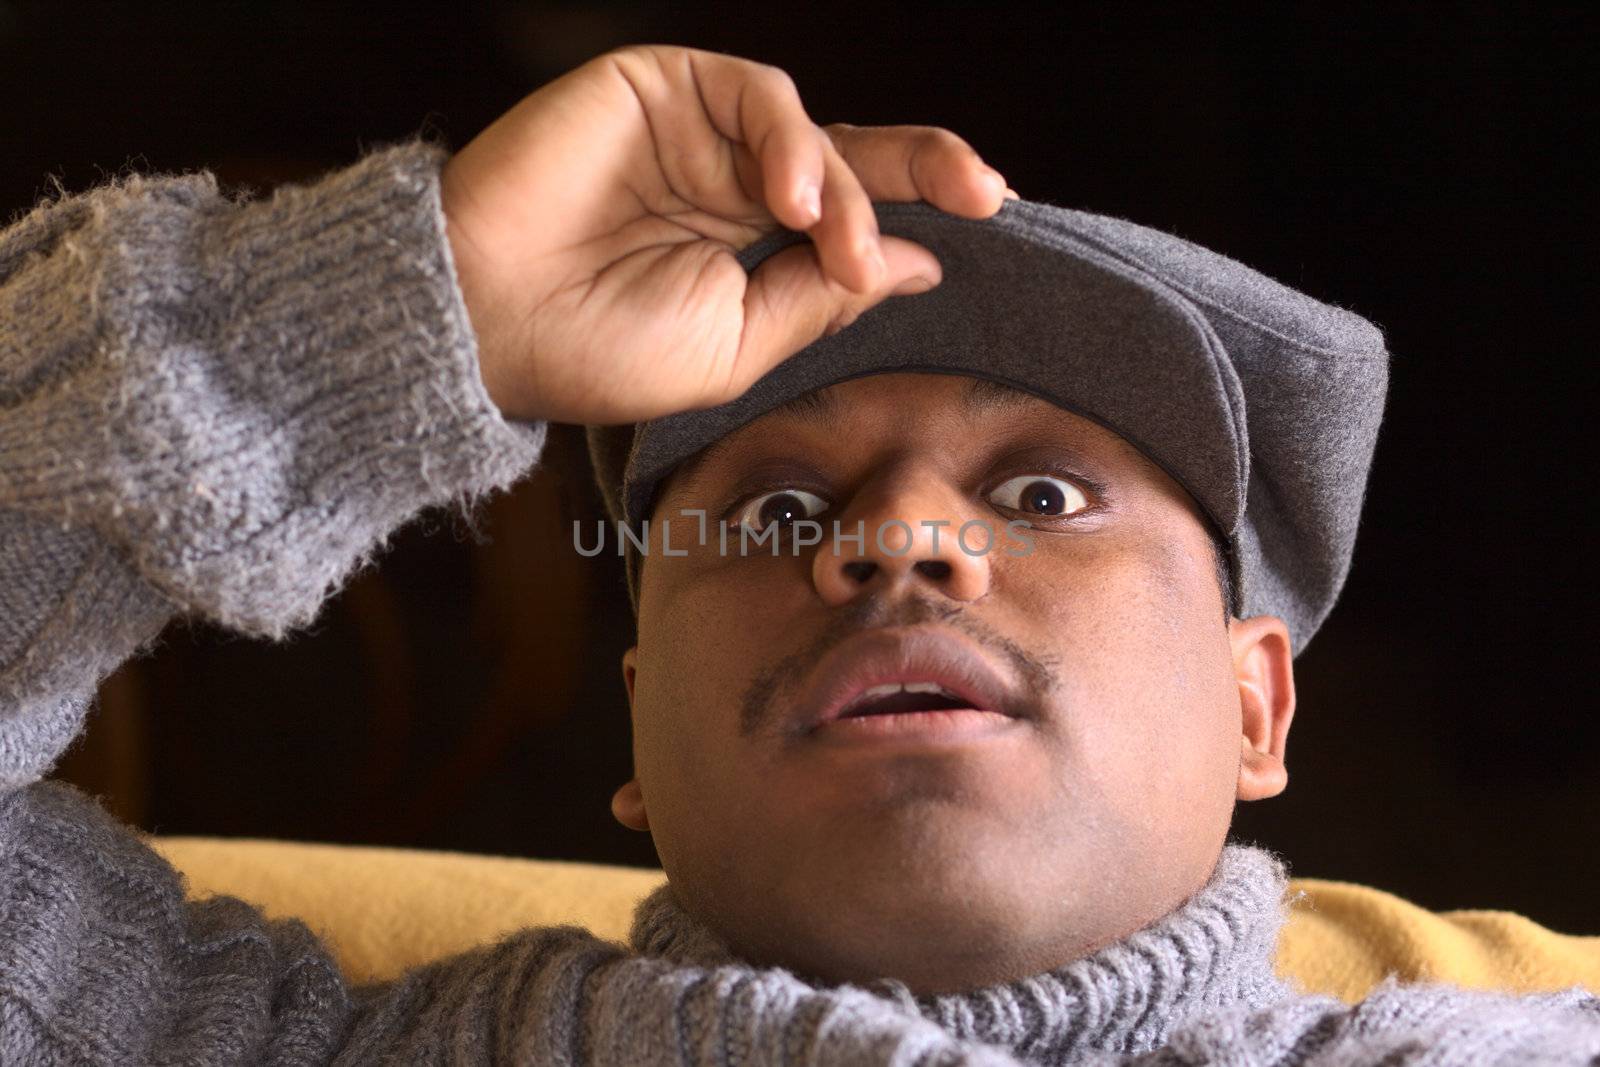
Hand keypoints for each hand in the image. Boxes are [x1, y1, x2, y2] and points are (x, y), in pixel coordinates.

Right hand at [440, 44, 1010, 423]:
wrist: (486, 323)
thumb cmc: (597, 350)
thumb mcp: (737, 346)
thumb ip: (823, 298)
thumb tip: (917, 263)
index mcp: (749, 244)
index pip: (852, 213)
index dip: (917, 209)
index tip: (987, 219)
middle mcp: (732, 181)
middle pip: (854, 156)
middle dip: (925, 166)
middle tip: (985, 192)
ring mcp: (697, 132)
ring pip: (810, 131)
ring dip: (841, 186)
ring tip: (832, 240)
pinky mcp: (660, 87)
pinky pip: (752, 95)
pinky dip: (786, 140)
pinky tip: (791, 198)